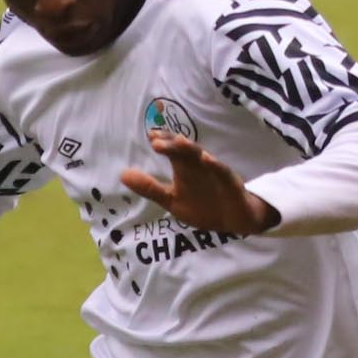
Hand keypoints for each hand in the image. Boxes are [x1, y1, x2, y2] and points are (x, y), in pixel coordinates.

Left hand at [119, 132, 278, 236]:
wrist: (234, 221)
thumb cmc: (204, 206)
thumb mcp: (172, 200)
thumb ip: (150, 188)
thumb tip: (123, 174)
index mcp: (185, 168)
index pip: (172, 151)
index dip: (162, 142)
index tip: (150, 136)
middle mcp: (199, 166)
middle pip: (184, 151)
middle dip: (171, 145)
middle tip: (156, 140)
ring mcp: (215, 173)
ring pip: (202, 157)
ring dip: (191, 150)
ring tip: (179, 141)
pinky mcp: (230, 183)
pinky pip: (222, 172)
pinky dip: (215, 165)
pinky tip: (207, 159)